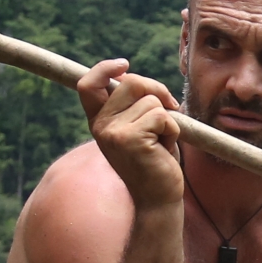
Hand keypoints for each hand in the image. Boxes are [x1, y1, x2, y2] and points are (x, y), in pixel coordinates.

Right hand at [78, 59, 182, 203]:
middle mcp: (101, 125)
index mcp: (99, 120)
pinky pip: (163, 117)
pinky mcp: (131, 140)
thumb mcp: (139, 127)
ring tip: (160, 142)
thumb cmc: (154, 160)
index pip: (88, 84)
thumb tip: (131, 75)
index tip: (124, 64)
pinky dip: (173, 131)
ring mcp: (113, 133)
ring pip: (152, 102)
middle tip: (169, 109)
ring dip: (167, 120)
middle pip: (131, 82)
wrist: (158, 198)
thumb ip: (133, 104)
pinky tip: (164, 149)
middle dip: (157, 90)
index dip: (104, 68)